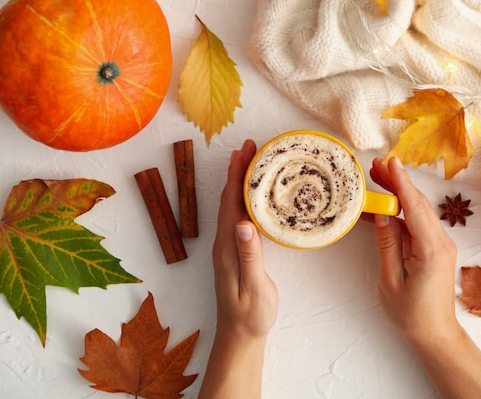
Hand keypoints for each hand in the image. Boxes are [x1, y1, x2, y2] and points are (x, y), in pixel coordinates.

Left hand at [212, 139, 277, 339]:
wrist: (239, 335)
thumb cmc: (249, 314)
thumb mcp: (253, 287)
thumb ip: (249, 256)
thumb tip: (244, 223)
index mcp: (228, 246)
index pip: (232, 203)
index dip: (238, 175)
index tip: (245, 151)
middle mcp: (225, 242)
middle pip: (230, 199)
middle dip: (239, 170)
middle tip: (251, 146)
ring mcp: (229, 246)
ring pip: (234, 206)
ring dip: (241, 182)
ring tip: (252, 162)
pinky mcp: (236, 252)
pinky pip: (240, 217)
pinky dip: (246, 199)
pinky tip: (255, 197)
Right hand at [371, 158, 480, 398]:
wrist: (435, 332)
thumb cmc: (411, 313)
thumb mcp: (391, 280)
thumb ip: (388, 244)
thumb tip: (383, 214)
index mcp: (430, 250)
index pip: (414, 208)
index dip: (401, 183)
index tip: (390, 163)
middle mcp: (441, 242)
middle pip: (418, 203)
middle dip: (397, 182)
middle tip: (375, 167)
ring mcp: (442, 244)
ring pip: (420, 210)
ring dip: (400, 193)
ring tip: (378, 178)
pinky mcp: (437, 247)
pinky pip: (420, 222)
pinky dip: (404, 209)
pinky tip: (387, 205)